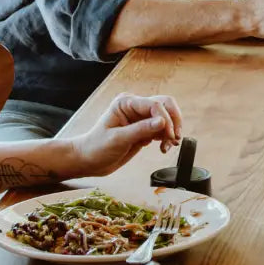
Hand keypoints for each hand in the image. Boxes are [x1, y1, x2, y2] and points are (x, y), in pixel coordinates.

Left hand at [65, 93, 183, 177]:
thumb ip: (141, 130)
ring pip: (167, 117)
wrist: (89, 161)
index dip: (165, 119)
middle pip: (165, 106)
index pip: (154, 105)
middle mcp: (135, 107)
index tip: (169, 135)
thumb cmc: (97, 147)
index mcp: (126, 103)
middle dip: (173, 121)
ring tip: (168, 146)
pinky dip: (167, 138)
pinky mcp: (144, 130)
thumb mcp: (118, 139)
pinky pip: (163, 129)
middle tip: (174, 138)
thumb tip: (163, 122)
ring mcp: (141, 118)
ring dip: (171, 131)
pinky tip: (163, 148)